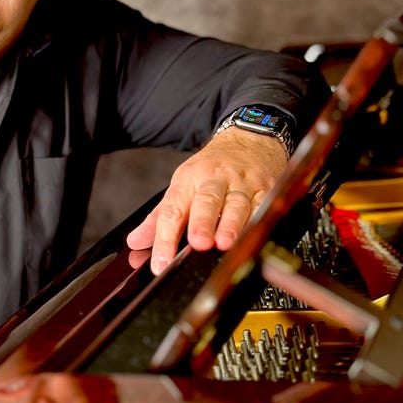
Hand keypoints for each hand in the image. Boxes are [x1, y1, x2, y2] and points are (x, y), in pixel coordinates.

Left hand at [125, 127, 287, 273]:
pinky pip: (263, 205)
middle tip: (198, 243)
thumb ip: (160, 216)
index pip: (173, 210)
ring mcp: (242, 184)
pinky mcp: (265, 189)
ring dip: (232, 225)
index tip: (160, 263)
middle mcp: (215, 180)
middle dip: (202, 222)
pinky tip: (255, 234)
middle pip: (207, 201)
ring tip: (225, 243)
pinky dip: (259, 220)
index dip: (165, 238)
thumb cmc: (213, 168)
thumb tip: (136, 242)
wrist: (249, 138)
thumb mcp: (183, 184)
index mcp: (188, 180)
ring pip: (237, 204)